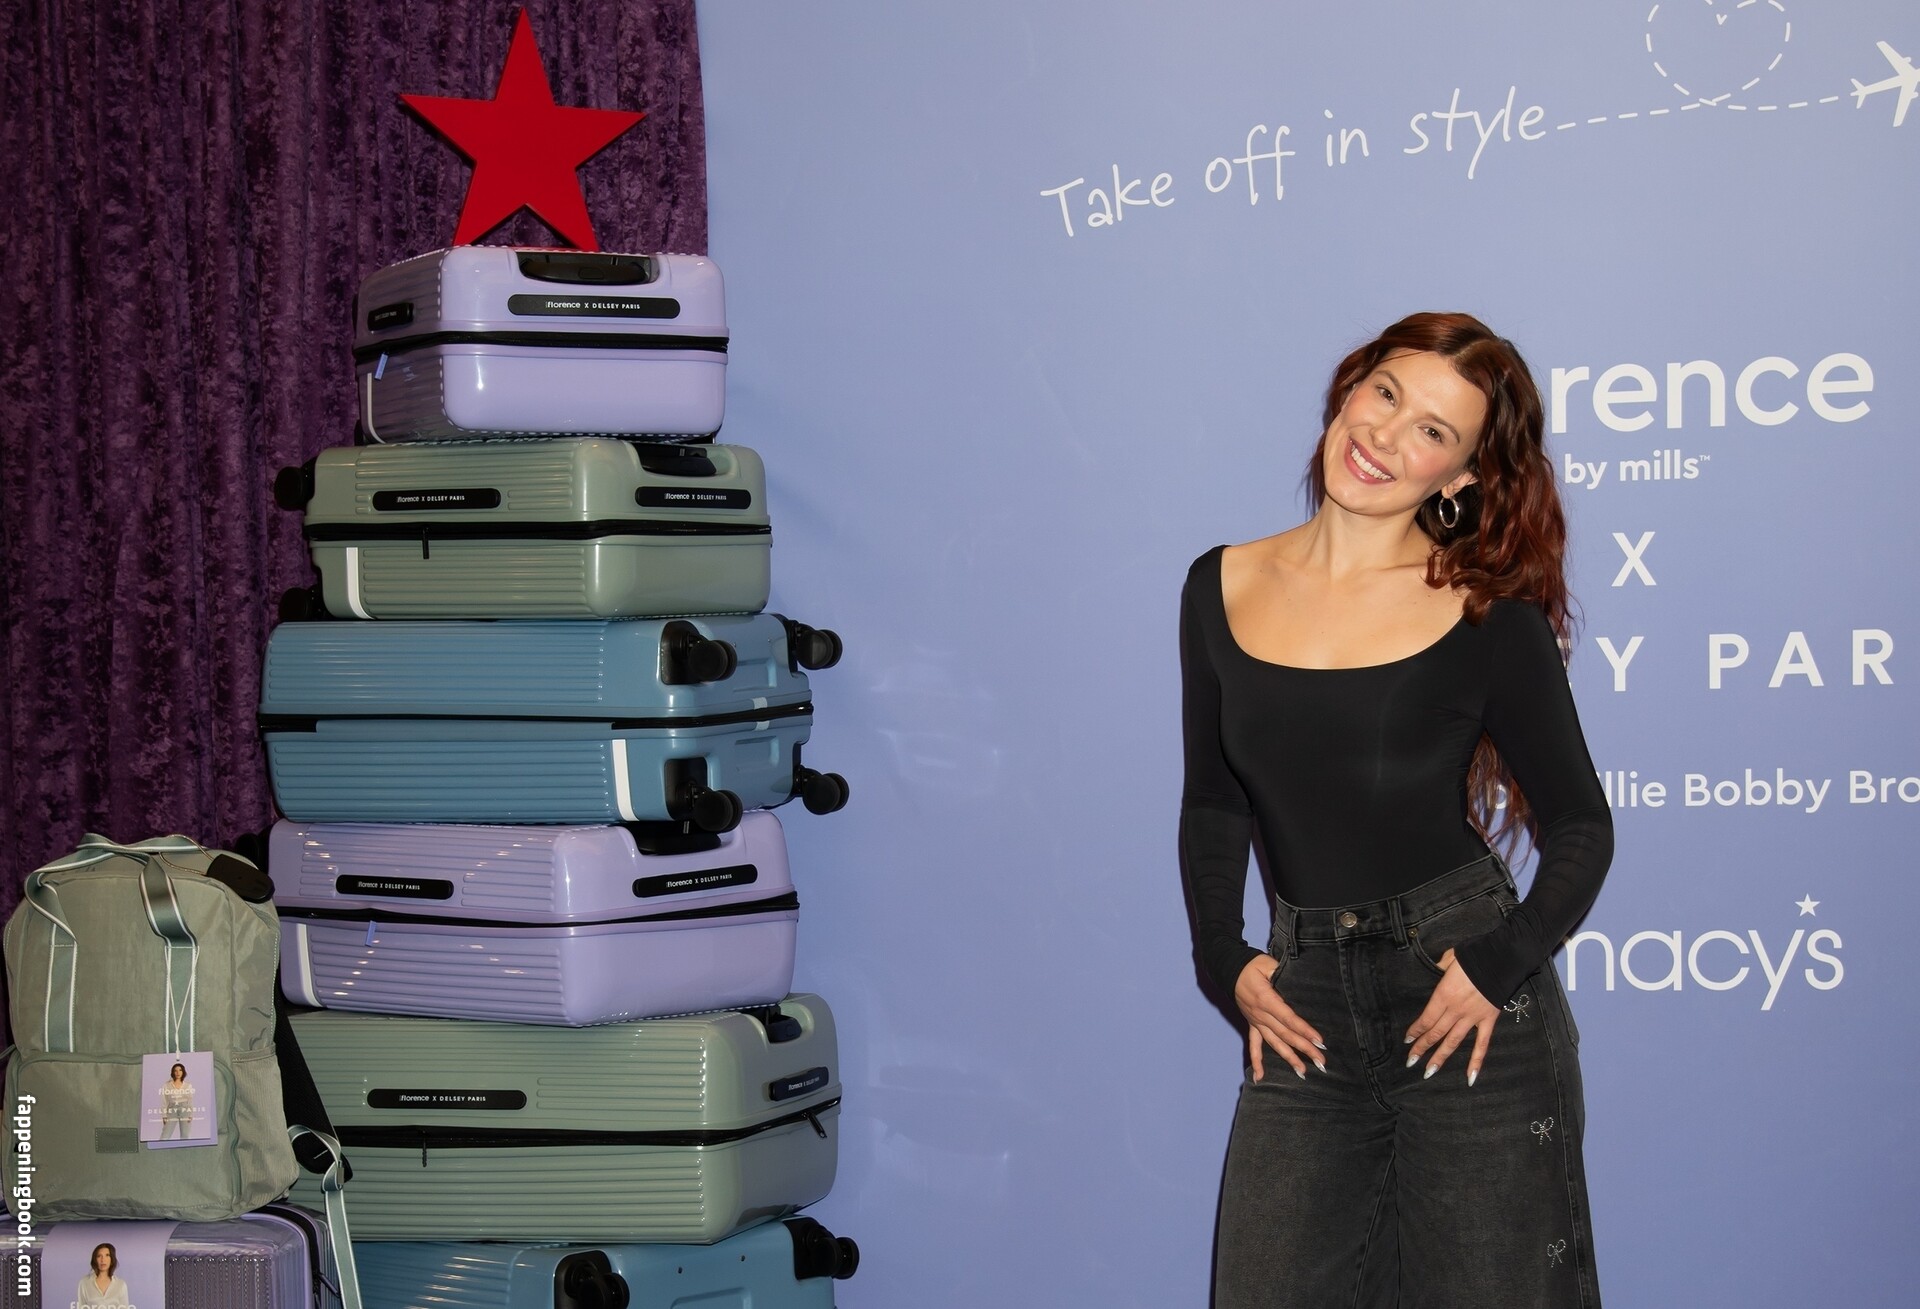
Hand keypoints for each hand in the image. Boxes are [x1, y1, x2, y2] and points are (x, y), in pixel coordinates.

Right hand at [1233, 953, 1325, 1081]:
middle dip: (1304, 1049)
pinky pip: (1254, 1046)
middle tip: (1321, 1062)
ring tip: (1303, 1072)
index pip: (1289, 1019)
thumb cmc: (1251, 965)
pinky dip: (1256, 1062)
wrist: (1229, 969)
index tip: (1319, 1041)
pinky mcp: (1252, 1024)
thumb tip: (1297, 982)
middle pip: (1285, 1035)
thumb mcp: (1268, 964)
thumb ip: (1281, 973)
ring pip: (1274, 1043)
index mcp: (1266, 999)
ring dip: (1288, 1058)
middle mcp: (1261, 1015)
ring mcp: (1256, 1021)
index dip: (1304, 1030)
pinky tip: (1260, 1077)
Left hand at [1404, 948, 1498, 1083]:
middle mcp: (1456, 1009)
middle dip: (1422, 1048)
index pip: (1426, 1018)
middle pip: (1436, 1033)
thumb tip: (1434, 970)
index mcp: (1443, 994)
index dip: (1415, 1031)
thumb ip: (1439, 968)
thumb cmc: (1474, 955)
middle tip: (1410, 1062)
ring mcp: (1473, 1017)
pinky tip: (1470, 1077)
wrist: (1502, 957)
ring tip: (1429, 1072)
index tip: (1407, 1040)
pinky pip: (1482, 1044)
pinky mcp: (1489, 1020)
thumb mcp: (1449, 958)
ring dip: (1440, 1057)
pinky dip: (1476, 1061)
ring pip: (1453, 1041)